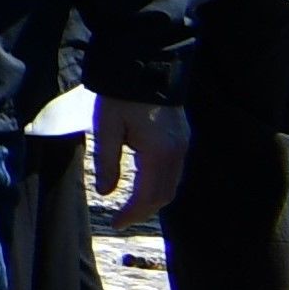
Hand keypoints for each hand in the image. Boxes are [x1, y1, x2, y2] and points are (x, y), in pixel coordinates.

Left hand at [94, 97, 190, 226]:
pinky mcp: (182, 138)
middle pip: (164, 195)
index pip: (149, 196)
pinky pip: (174, 171)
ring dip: (153, 199)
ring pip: (172, 185)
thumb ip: (107, 161)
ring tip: (131, 206)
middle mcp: (177, 153)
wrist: (147, 65)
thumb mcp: (106, 127)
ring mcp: (183, 145)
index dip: (133, 213)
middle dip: (143, 211)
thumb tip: (105, 192)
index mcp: (159, 153)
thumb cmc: (120, 95)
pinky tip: (144, 185)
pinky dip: (160, 184)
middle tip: (122, 219)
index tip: (117, 224)